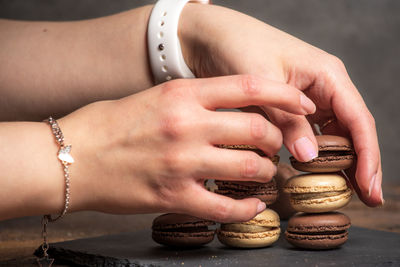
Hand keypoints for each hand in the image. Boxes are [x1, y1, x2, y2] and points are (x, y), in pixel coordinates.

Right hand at [61, 75, 314, 221]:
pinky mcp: (173, 196)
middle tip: (274, 148)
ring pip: (248, 168)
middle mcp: (187, 125)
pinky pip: (225, 206)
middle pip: (257, 130)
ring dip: (264, 173)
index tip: (302, 104)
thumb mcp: (155, 98)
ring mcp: (181, 162)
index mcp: (183, 94)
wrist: (70, 157)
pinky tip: (252, 207)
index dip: (285, 95)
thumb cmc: (111, 124)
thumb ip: (194, 101)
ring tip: (263, 174)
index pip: (250, 87)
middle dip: (275, 141)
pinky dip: (246, 209)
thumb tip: (233, 110)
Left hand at [180, 4, 381, 206]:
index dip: (367, 155)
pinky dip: (314, 153)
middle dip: (361, 164)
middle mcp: (323, 87)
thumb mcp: (263, 82)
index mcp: (327, 75)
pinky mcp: (290, 107)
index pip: (358, 119)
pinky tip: (314, 172)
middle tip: (368, 198)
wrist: (213, 37)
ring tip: (345, 191)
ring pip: (332, 134)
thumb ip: (286, 120)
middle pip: (352, 130)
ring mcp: (308, 97)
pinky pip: (309, 133)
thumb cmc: (239, 46)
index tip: (369, 186)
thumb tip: (310, 157)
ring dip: (340, 162)